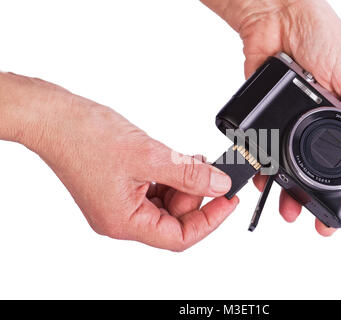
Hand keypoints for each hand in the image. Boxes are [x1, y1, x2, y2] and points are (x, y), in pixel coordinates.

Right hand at [0, 73, 237, 250]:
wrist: (53, 117)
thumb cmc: (85, 137)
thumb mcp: (149, 156)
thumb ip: (188, 174)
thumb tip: (219, 185)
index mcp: (124, 222)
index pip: (179, 237)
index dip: (210, 220)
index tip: (229, 201)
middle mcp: (121, 218)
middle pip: (173, 219)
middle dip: (197, 196)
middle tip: (213, 173)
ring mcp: (119, 203)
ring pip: (166, 203)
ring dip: (185, 184)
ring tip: (195, 162)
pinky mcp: (120, 186)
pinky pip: (155, 189)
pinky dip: (171, 176)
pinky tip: (180, 160)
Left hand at [202, 0, 340, 235]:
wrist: (274, 15)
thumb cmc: (317, 32)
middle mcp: (320, 120)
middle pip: (323, 169)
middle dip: (323, 198)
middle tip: (319, 221)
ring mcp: (294, 121)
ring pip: (294, 166)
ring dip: (291, 190)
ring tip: (288, 210)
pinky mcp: (270, 117)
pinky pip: (267, 149)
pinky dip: (264, 167)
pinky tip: (262, 181)